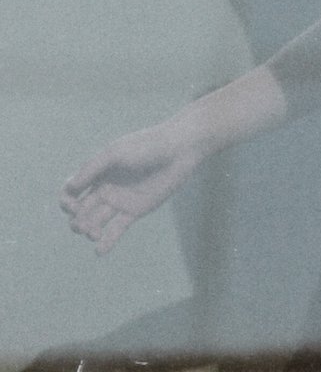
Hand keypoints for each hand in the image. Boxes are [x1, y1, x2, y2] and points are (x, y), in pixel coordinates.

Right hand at [60, 121, 201, 254]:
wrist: (177, 151)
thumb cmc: (146, 146)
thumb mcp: (116, 153)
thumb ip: (92, 168)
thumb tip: (70, 188)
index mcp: (98, 171)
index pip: (71, 190)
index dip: (66, 201)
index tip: (73, 204)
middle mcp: (105, 187)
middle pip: (80, 210)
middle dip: (77, 221)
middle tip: (85, 225)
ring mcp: (120, 200)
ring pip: (95, 221)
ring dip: (89, 231)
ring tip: (95, 234)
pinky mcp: (135, 211)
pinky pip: (116, 230)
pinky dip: (106, 242)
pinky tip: (100, 251)